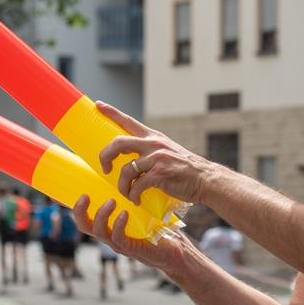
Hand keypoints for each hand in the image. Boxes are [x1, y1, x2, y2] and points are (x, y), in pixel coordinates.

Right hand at [73, 194, 192, 275]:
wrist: (176, 251)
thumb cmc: (158, 230)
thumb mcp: (141, 212)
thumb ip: (132, 200)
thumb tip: (129, 175)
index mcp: (110, 228)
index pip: (85, 219)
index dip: (77, 208)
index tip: (81, 191)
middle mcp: (111, 237)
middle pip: (84, 226)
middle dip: (80, 211)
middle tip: (85, 195)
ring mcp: (120, 245)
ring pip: (99, 232)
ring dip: (102, 215)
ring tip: (112, 201)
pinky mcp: (132, 249)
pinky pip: (118, 238)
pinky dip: (118, 225)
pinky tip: (125, 213)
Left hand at [95, 101, 213, 205]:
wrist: (204, 179)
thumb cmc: (183, 169)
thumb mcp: (166, 151)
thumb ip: (150, 151)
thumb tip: (131, 161)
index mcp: (153, 137)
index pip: (128, 121)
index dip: (111, 112)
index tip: (98, 105)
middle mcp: (153, 145)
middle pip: (118, 143)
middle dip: (105, 156)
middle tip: (105, 168)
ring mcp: (156, 159)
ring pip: (126, 170)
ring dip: (122, 186)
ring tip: (127, 193)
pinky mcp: (160, 174)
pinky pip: (137, 186)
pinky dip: (133, 195)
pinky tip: (137, 199)